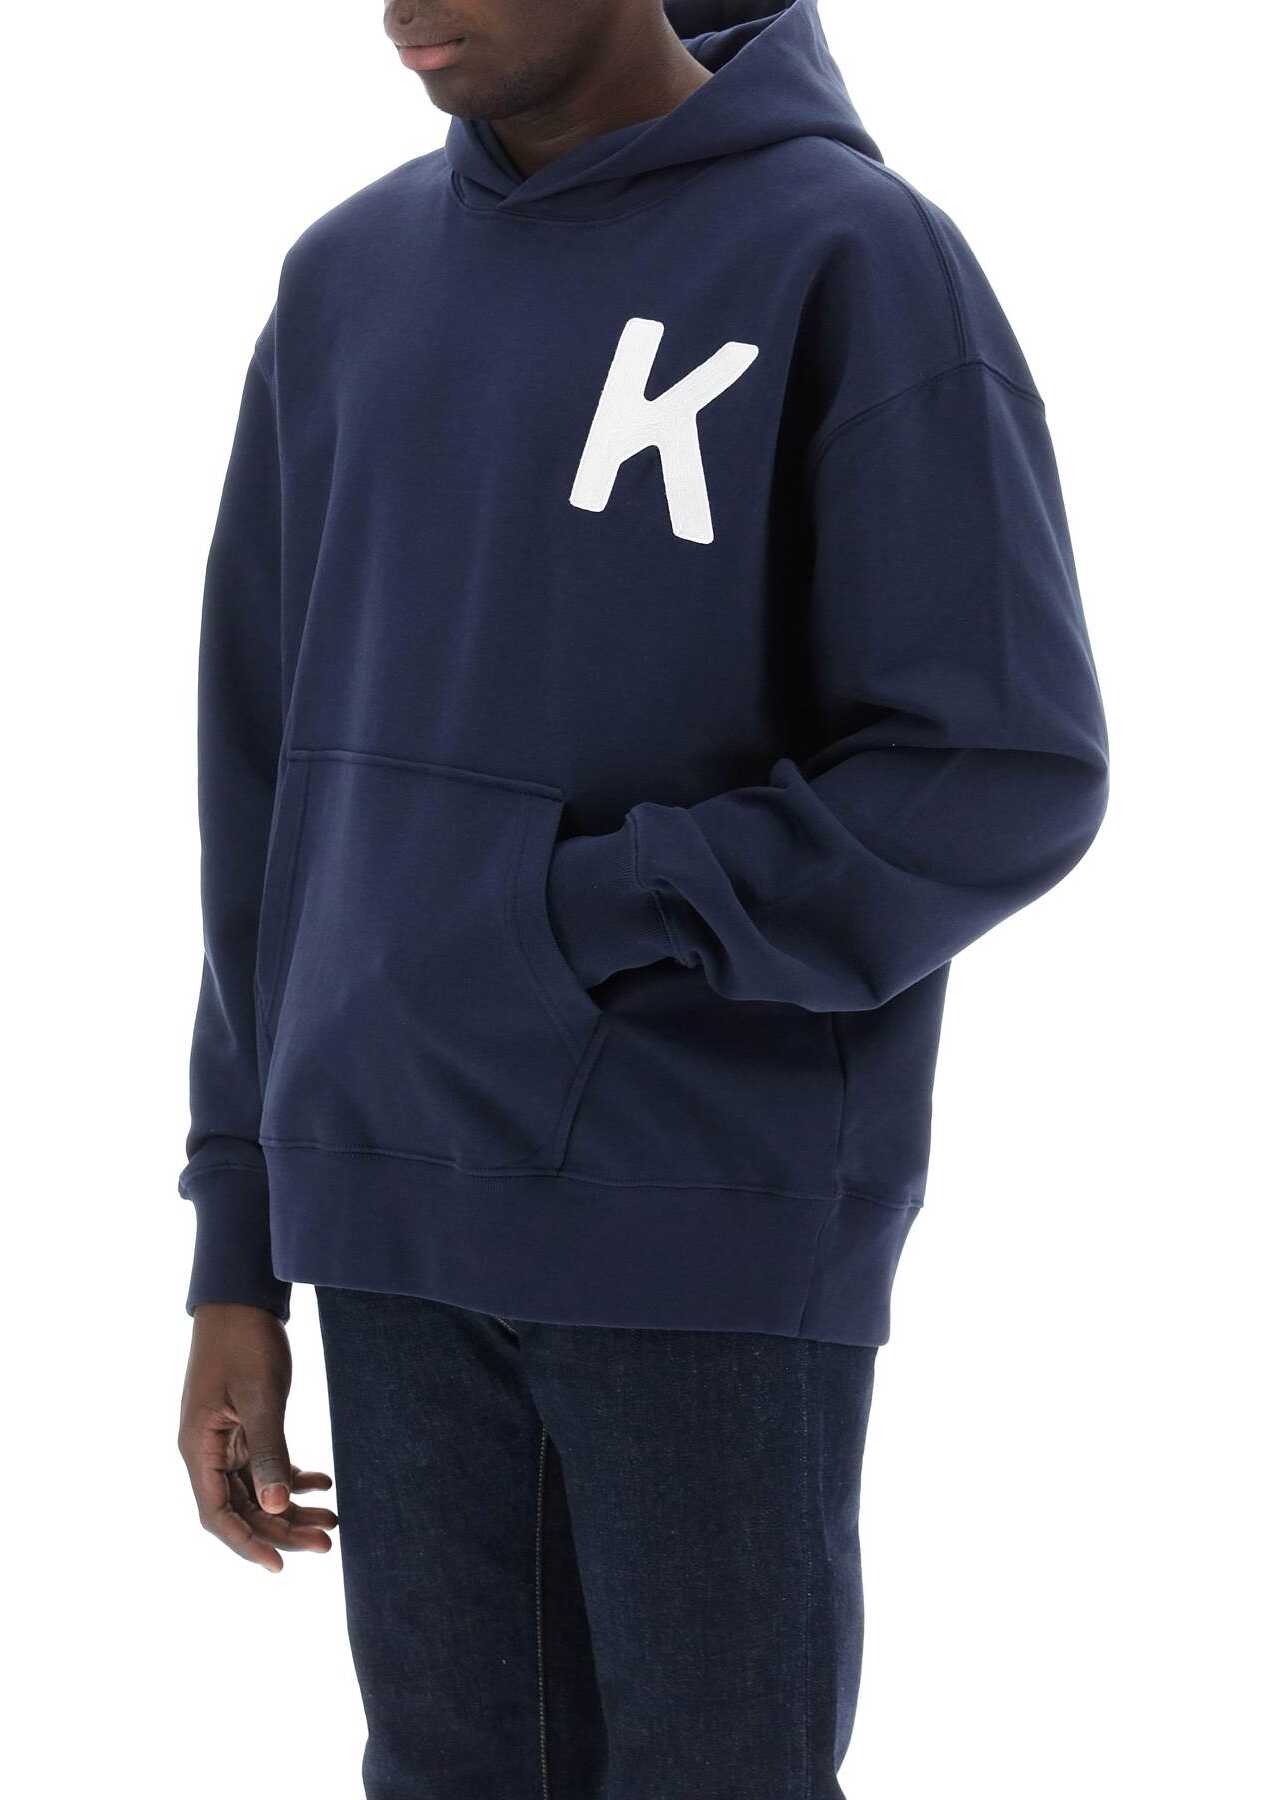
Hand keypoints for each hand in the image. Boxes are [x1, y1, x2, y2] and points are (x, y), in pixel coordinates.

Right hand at [179, 1303, 335, 1571]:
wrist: (241, 1301)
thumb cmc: (244, 1344)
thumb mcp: (259, 1398)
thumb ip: (268, 1452)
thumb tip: (276, 1507)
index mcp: (198, 1449)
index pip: (217, 1516)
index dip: (247, 1544)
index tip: (280, 1566)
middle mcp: (208, 1452)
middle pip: (242, 1509)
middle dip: (282, 1530)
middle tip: (326, 1542)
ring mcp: (226, 1441)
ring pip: (257, 1492)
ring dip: (291, 1508)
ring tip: (332, 1520)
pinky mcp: (245, 1428)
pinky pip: (266, 1466)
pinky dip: (293, 1477)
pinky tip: (323, 1482)